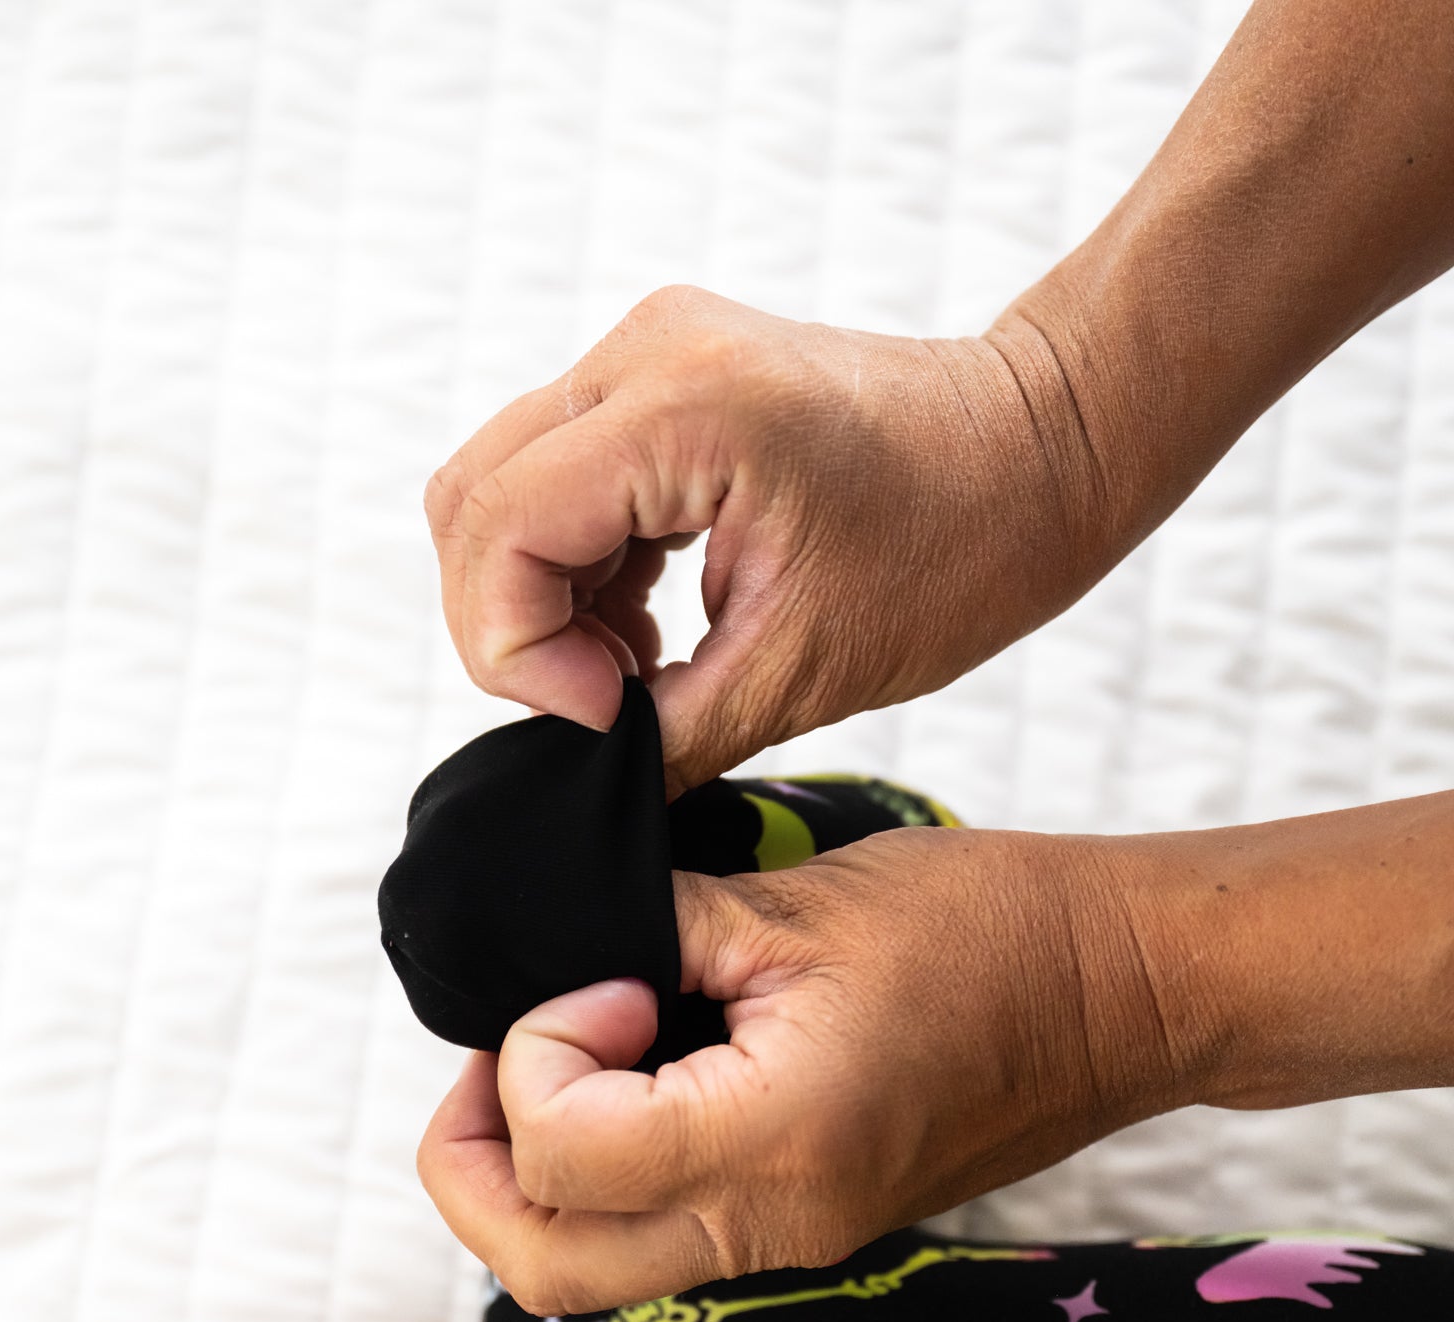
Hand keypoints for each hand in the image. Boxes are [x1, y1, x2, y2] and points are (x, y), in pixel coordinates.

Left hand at [416, 826, 1182, 1314]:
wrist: (1118, 993)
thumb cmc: (989, 928)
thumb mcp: (799, 902)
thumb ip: (657, 923)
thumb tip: (564, 941)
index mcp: (774, 1140)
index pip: (562, 1155)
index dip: (535, 1053)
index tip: (600, 979)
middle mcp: (774, 1224)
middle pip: (544, 1268)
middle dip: (474, 1161)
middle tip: (492, 1057)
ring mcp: (793, 1240)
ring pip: (592, 1273)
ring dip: (531, 1180)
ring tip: (548, 1064)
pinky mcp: (808, 1225)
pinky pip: (659, 1240)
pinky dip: (602, 1181)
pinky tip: (619, 1082)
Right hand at [426, 287, 1113, 793]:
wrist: (1042, 448)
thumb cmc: (965, 545)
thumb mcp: (805, 668)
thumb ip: (668, 733)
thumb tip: (584, 778)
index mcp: (682, 408)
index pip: (497, 530)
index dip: (517, 651)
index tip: (604, 715)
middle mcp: (644, 352)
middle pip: (471, 502)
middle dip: (512, 627)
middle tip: (605, 703)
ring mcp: (648, 352)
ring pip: (501, 488)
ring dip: (540, 597)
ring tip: (633, 668)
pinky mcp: (662, 376)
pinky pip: (558, 475)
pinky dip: (575, 564)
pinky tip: (645, 624)